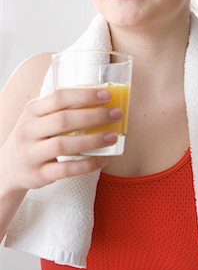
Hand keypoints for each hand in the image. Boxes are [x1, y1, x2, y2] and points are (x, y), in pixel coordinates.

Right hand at [1, 88, 121, 192]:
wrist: (7, 168)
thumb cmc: (33, 137)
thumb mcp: (38, 118)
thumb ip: (61, 109)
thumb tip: (100, 101)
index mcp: (32, 111)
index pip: (58, 98)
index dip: (84, 95)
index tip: (106, 95)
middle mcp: (29, 131)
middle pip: (63, 120)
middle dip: (94, 116)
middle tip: (115, 114)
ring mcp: (31, 154)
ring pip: (63, 145)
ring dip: (92, 140)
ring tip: (113, 137)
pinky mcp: (38, 174)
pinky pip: (65, 170)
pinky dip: (86, 165)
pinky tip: (103, 161)